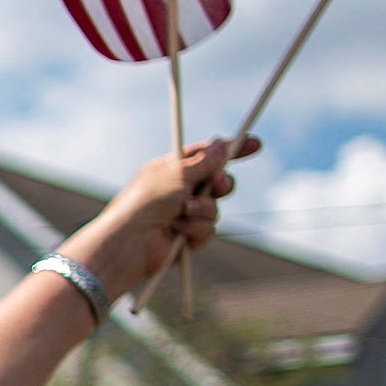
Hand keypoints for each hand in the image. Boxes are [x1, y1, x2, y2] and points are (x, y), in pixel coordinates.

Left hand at [68, 133, 260, 298]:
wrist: (131, 241)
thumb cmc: (147, 201)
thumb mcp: (178, 173)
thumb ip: (204, 161)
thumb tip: (220, 143)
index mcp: (171, 170)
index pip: (206, 155)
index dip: (230, 151)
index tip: (254, 144)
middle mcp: (178, 191)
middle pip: (216, 183)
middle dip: (221, 184)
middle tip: (217, 184)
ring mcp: (182, 215)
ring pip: (214, 208)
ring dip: (203, 209)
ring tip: (183, 212)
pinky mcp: (185, 237)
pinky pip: (207, 230)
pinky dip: (196, 229)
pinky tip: (178, 231)